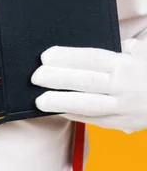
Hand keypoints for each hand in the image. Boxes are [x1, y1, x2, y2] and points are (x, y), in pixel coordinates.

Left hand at [31, 39, 146, 132]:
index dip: (67, 56)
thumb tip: (97, 46)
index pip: (91, 59)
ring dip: (62, 102)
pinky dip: (75, 115)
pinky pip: (95, 120)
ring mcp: (123, 108)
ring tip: (39, 100)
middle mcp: (123, 87)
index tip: (46, 55)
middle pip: (86, 82)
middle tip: (35, 76)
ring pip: (89, 105)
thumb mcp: (140, 52)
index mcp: (125, 65)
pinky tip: (58, 110)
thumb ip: (120, 47)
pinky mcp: (123, 124)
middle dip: (58, 79)